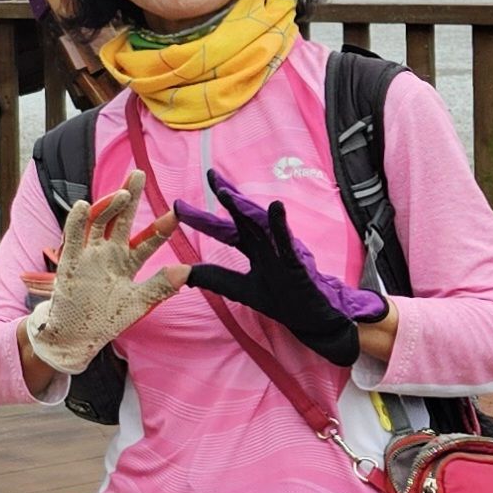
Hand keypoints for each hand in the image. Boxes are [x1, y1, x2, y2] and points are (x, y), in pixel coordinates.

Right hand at [25, 170, 187, 374]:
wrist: (76, 337)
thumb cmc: (107, 319)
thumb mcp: (139, 303)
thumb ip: (160, 286)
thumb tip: (187, 269)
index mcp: (128, 261)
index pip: (148, 240)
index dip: (161, 227)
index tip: (176, 212)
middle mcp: (109, 253)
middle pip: (121, 219)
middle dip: (129, 197)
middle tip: (138, 175)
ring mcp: (90, 255)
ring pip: (99, 223)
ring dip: (109, 207)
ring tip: (122, 194)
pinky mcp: (71, 262)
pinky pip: (73, 238)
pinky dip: (77, 222)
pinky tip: (85, 206)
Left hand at [176, 170, 386, 367]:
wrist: (314, 317)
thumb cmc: (284, 298)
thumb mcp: (242, 290)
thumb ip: (217, 279)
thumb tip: (185, 274)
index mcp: (253, 248)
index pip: (225, 229)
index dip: (203, 218)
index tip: (178, 205)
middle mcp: (266, 243)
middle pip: (242, 216)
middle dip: (226, 195)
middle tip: (210, 175)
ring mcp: (281, 249)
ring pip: (261, 223)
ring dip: (245, 208)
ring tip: (227, 192)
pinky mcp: (296, 261)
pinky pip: (287, 241)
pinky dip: (280, 224)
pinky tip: (275, 207)